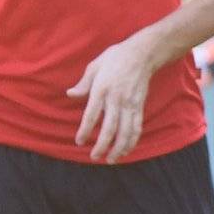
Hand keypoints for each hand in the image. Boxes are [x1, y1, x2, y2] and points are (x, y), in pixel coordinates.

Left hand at [67, 30, 159, 162]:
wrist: (142, 54)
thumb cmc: (114, 59)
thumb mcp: (94, 67)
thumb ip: (83, 84)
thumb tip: (70, 95)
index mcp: (102, 90)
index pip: (92, 115)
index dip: (85, 130)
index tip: (79, 142)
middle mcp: (117, 99)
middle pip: (110, 128)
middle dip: (102, 145)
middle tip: (94, 157)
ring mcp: (130, 104)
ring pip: (126, 131)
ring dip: (119, 148)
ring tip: (110, 159)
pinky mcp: (140, 106)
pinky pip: (137, 127)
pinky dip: (132, 140)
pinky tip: (126, 150)